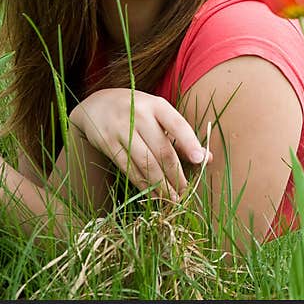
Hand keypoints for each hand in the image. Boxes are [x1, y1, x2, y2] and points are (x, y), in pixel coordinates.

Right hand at [69, 88, 210, 199]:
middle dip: (175, 174)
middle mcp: (139, 115)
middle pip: (162, 149)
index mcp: (157, 105)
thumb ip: (182, 136)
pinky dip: (142, 184)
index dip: (189, 143)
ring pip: (145, 162)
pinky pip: (128, 168)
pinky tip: (152, 195)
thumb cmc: (138, 111)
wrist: (96, 104)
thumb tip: (206, 159)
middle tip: (184, 191)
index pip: (177, 125)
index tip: (200, 161)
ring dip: (160, 184)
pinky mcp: (107, 143)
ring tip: (171, 198)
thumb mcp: (159, 115)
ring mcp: (121, 129)